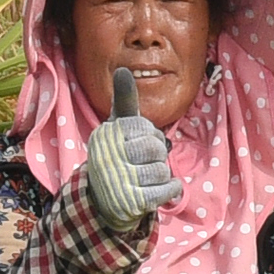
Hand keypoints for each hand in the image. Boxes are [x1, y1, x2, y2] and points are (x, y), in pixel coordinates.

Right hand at [80, 110, 174, 241]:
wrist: (104, 203)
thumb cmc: (117, 157)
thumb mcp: (118, 128)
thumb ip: (124, 100)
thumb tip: (122, 70)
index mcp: (106, 136)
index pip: (146, 128)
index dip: (149, 136)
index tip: (136, 144)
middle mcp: (108, 157)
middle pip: (156, 148)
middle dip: (156, 156)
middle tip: (142, 163)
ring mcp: (119, 181)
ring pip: (162, 169)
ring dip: (160, 176)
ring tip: (144, 179)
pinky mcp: (133, 202)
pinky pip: (168, 189)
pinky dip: (170, 190)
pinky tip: (157, 191)